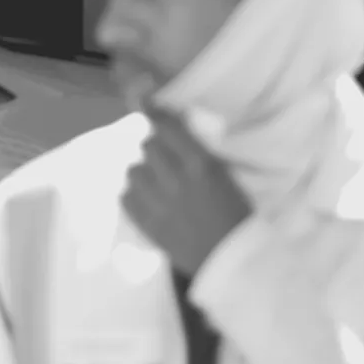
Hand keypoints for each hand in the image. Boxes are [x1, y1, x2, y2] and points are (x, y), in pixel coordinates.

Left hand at [122, 107, 251, 276]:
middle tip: (163, 159)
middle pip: (148, 146)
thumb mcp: (224, 176)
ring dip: (143, 172)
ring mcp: (158, 202)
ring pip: (134, 170)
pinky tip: (145, 199)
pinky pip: (126, 197)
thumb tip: (176, 135)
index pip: (168, 127)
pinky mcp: (148, 224)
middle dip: (154, 148)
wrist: (232, 260)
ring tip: (154, 183)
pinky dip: (133, 195)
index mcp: (200, 164)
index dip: (155, 113)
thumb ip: (198, 155)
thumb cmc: (236, 216)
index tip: (147, 103)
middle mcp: (176, 178)